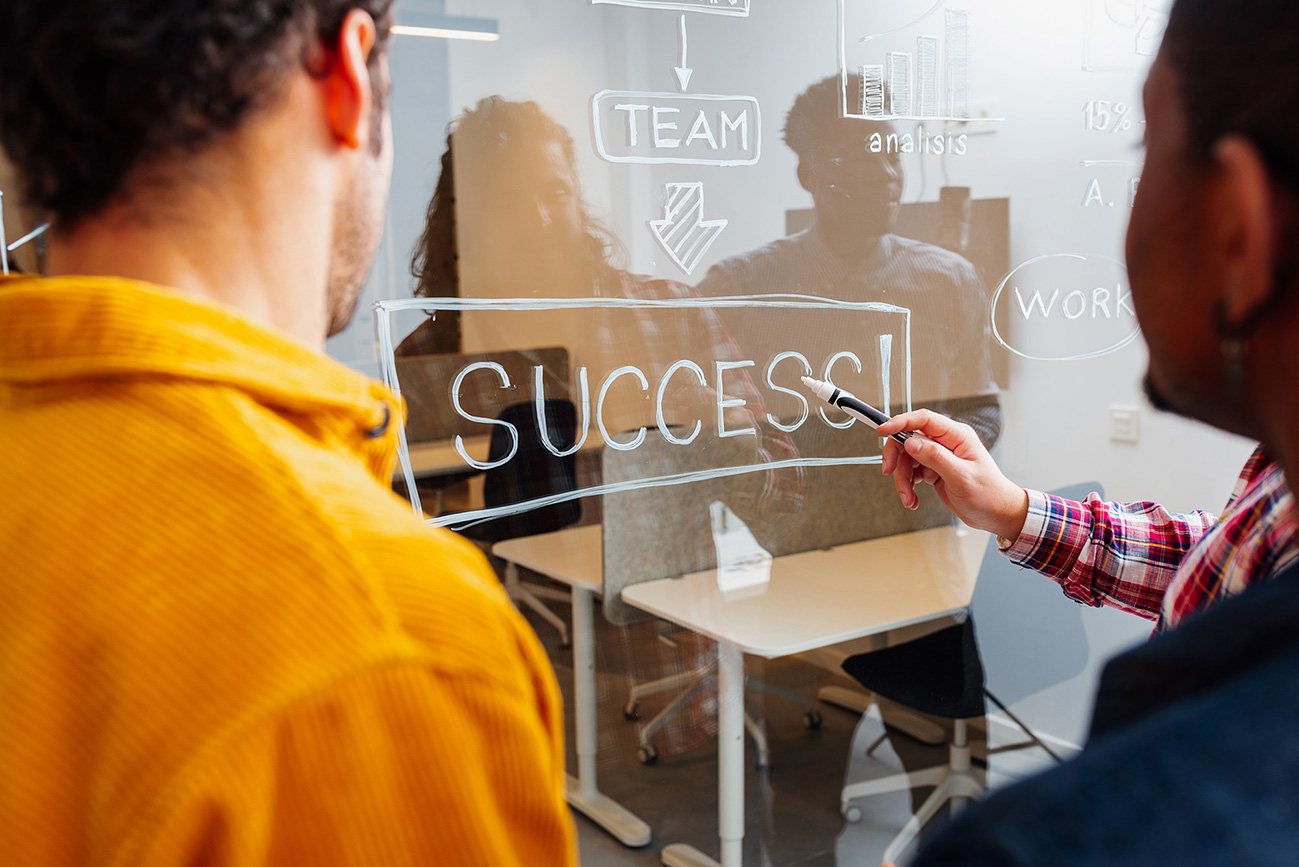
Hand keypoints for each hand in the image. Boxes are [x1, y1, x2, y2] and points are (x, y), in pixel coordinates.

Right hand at [878, 409, 1028, 541]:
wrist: (997, 514)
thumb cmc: (989, 494)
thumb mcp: (961, 477)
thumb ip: (935, 457)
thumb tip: (911, 442)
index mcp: (957, 436)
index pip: (923, 420)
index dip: (900, 422)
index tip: (883, 430)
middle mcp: (946, 443)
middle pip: (909, 439)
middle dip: (897, 457)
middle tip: (889, 471)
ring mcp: (939, 456)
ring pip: (907, 459)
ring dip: (902, 479)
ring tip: (908, 497)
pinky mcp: (934, 470)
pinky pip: (911, 472)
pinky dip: (908, 486)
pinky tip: (913, 499)